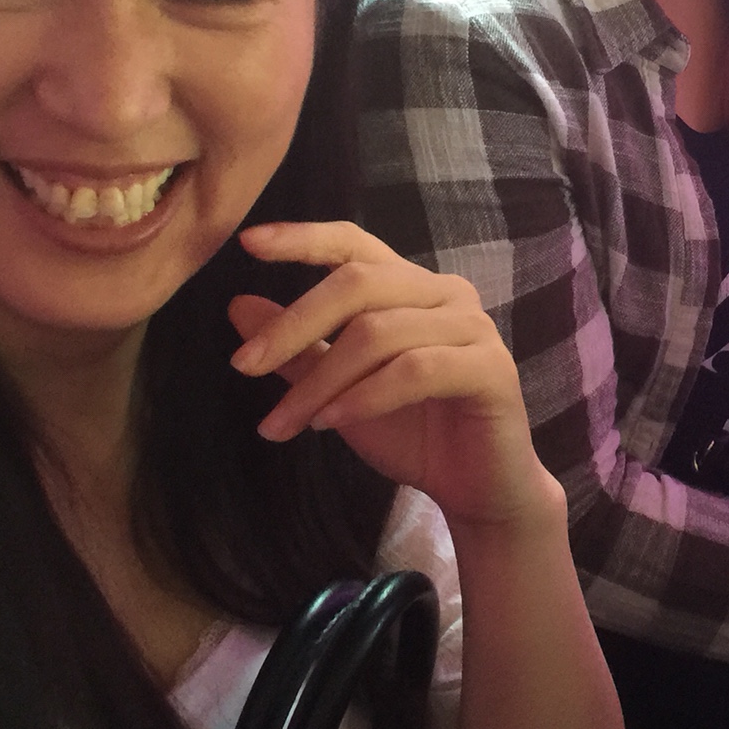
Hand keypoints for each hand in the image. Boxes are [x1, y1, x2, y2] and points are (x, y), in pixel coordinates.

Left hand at [227, 221, 555, 528]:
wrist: (476, 490)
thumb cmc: (411, 433)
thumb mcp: (339, 390)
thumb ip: (299, 349)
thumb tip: (238, 306)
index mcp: (410, 287)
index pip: (355, 245)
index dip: (304, 238)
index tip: (248, 243)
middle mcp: (445, 293)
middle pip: (359, 283)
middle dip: (294, 325)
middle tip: (243, 366)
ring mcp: (472, 327)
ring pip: (379, 333)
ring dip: (320, 380)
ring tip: (283, 421)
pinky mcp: (491, 368)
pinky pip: (416, 370)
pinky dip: (364, 396)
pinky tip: (330, 423)